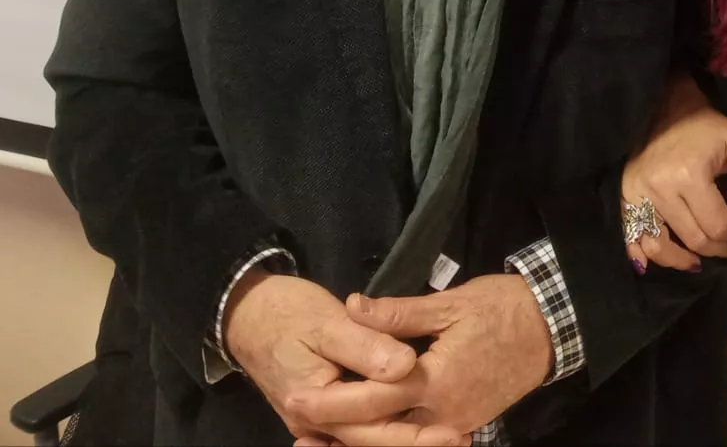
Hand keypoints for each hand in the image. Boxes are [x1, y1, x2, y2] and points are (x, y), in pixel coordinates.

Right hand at [223, 270, 460, 444]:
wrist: (245, 314)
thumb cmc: (286, 313)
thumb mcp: (328, 323)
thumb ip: (366, 347)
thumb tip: (406, 366)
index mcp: (315, 402)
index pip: (372, 426)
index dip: (414, 432)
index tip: (452, 429)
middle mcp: (313, 422)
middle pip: (371, 441)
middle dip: (415, 442)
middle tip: (459, 439)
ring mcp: (316, 420)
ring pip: (363, 438)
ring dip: (401, 438)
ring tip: (447, 437)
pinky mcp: (321, 410)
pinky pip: (354, 429)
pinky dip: (382, 430)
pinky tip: (410, 426)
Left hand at [284, 275, 552, 444]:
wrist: (554, 327)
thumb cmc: (503, 309)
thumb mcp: (451, 303)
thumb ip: (398, 312)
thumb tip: (352, 306)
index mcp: (437, 381)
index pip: (372, 400)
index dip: (331, 403)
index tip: (295, 397)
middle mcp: (443, 412)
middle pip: (379, 431)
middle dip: (335, 430)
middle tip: (297, 420)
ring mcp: (455, 422)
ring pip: (398, 440)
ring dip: (360, 439)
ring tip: (320, 434)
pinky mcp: (464, 422)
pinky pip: (417, 437)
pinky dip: (388, 436)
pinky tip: (365, 430)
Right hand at [621, 73, 726, 272]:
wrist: (667, 109)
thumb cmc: (707, 128)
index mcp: (690, 174)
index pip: (717, 225)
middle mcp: (660, 188)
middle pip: (693, 239)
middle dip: (717, 249)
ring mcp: (637, 194)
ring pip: (661, 246)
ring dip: (684, 260)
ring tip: (699, 261)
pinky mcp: (624, 197)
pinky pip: (631, 237)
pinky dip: (644, 256)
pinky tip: (654, 264)